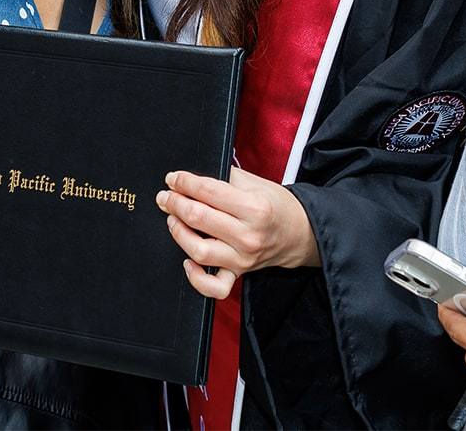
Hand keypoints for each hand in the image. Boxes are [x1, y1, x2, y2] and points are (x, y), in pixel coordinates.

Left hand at [157, 166, 318, 299]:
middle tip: (165, 196)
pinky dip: (196, 278)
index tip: (172, 178)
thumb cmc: (275, 205)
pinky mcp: (239, 274)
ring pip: (199, 250)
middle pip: (198, 218)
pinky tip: (187, 260)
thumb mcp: (255, 183)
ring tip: (173, 219)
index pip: (208, 191)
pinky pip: (214, 287)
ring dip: (178, 232)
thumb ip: (225, 177)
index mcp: (254, 207)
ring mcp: (243, 258)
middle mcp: (248, 235)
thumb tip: (192, 177)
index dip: (184, 182)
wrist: (300, 233)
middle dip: (175, 203)